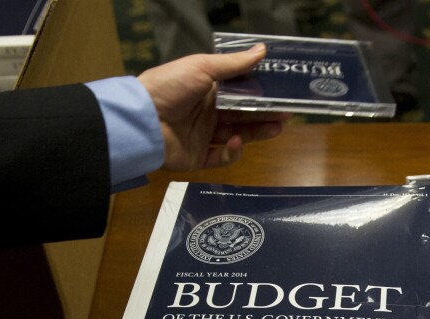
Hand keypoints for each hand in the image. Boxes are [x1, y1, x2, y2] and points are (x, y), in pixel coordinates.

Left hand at [137, 44, 289, 169]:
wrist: (142, 120)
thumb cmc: (169, 87)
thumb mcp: (203, 67)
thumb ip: (233, 64)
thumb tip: (262, 50)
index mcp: (207, 89)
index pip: (240, 92)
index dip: (260, 93)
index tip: (281, 93)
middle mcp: (206, 112)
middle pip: (242, 115)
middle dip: (265, 114)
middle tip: (287, 114)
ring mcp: (202, 136)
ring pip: (236, 136)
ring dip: (256, 132)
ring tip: (276, 129)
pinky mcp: (197, 157)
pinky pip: (221, 157)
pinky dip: (232, 152)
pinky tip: (237, 142)